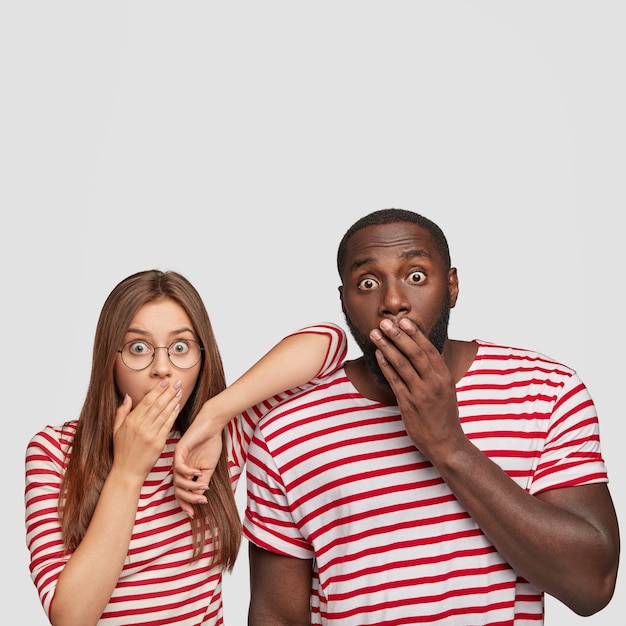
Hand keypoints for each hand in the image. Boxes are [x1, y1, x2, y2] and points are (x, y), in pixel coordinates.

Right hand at [112, 378, 181, 482]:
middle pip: (158, 404)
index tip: (165, 381)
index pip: (147, 401)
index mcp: (131, 421)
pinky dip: (173, 415)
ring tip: (179, 391)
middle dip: (168, 392)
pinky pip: (168, 425)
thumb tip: (128, 396)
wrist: (127, 471)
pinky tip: (177, 406)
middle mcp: (141, 426)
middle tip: (177, 382)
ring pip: (164, 413)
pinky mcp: (158, 443)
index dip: (157, 390)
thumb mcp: (116, 430)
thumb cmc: (121, 451)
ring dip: (173, 401)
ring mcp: (150, 434)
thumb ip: (121, 412)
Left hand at [173, 401, 223, 517]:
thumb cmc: (210, 444)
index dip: (184, 504)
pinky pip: (179, 467)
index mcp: (185, 472)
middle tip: (201, 501)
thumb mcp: (209, 468)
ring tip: (203, 487)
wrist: (212, 426)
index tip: (192, 514)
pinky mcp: (179, 450)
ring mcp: (177, 459)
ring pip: (178, 481)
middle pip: (177, 490)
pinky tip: (198, 473)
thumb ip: (203, 481)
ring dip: (191, 487)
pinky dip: (189, 472)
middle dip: (188, 499)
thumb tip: (199, 497)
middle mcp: (179, 467)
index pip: (180, 492)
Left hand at [369, 318, 463, 459]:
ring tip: (375, 334)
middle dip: (398, 335)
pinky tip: (377, 355)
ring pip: (402, 365)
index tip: (404, 320)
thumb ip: (434, 370)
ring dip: (386, 347)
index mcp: (445, 376)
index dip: (415, 333)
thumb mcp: (446, 388)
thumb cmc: (444, 414)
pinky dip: (385, 366)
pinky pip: (394, 381)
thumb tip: (421, 349)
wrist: (446, 442)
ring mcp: (421, 394)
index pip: (428, 349)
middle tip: (385, 323)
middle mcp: (434, 383)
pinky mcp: (408, 404)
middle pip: (414, 353)